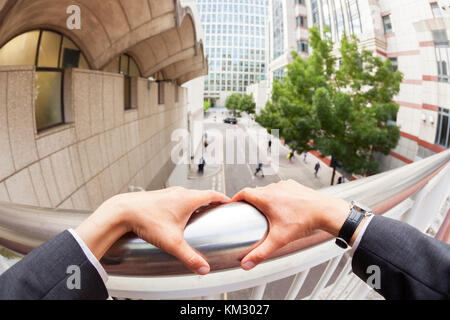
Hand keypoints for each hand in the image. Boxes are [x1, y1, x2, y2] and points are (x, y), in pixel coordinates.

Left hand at [76, 187, 229, 274]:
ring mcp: (168, 193)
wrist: (122, 212)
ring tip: (200, 214)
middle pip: (201, 195)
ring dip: (197, 203)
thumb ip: (189, 256)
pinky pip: (177, 198)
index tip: (230, 202)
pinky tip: (178, 217)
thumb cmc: (146, 220)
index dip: (224, 199)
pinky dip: (184, 204)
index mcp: (188, 199)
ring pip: (188, 196)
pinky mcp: (159, 197)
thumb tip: (203, 268)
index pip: (213, 194)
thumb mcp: (172, 242)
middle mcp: (179, 193)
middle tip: (217, 210)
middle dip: (212, 202)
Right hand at [232, 180, 350, 270]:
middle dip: (251, 201)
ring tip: (266, 210)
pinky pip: (281, 189)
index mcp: (266, 198)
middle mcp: (274, 188)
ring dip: (265, 198)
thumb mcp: (279, 239)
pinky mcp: (294, 186)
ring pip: (269, 190)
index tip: (234, 203)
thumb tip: (247, 263)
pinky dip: (278, 196)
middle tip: (249, 211)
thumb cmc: (304, 221)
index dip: (236, 197)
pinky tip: (283, 207)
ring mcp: (285, 185)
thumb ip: (261, 252)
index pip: (244, 193)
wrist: (325, 211)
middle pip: (256, 192)